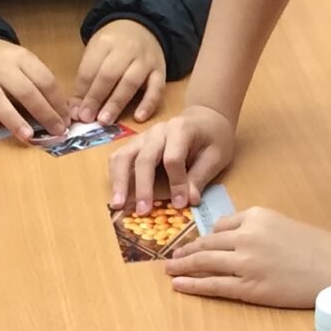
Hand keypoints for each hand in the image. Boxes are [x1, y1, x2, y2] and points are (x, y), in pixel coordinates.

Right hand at [0, 37, 69, 141]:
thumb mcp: (23, 62)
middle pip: (26, 91)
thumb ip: (39, 82)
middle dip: (44, 112)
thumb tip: (62, 112)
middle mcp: (1, 68)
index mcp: (21, 58)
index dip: (58, 102)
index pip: (44, 80)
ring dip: (14, 119)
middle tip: (57, 131)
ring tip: (27, 136)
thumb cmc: (3, 62)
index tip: (67, 120)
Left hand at [74, 19, 167, 125]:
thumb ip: (86, 80)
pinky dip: (149, 104)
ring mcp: (145, 60)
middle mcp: (127, 49)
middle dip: (96, 98)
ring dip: (117, 103)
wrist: (143, 27)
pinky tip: (139, 118)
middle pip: (109, 75)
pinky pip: (157, 88)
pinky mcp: (161, 71)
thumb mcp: (96, 52)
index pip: (90, 69)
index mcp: (105, 43)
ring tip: (105, 120)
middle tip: (87, 118)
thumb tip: (76, 110)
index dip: (82, 92)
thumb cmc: (114, 45)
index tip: (75, 112)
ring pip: (131, 82)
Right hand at [109, 103, 234, 212]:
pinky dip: (115, 175)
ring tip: (117, 205)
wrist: (205, 119)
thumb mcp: (216, 156)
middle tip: (142, 212)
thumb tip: (189, 201)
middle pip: (144, 158)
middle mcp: (158, 131)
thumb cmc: (213, 138)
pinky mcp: (135, 144)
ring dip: (119, 182)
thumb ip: (200, 177)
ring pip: (124, 156)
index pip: (173, 158)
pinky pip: (119, 158)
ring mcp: (143, 137)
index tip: (180, 205)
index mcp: (181, 130)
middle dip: (142, 187)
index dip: (176, 183)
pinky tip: (116, 194)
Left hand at [165, 206, 330, 310]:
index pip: (220, 227)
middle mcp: (247, 236)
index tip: (194, 245)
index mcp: (256, 216)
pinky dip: (193, 285)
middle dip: (186, 252)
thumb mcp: (284, 225)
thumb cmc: (318, 248)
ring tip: (169, 271)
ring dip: (183, 267)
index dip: (205, 239)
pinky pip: (214, 285)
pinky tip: (180, 285)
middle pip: (207, 244)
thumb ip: (258, 229)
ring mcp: (247, 262)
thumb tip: (233, 240)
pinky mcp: (250, 287)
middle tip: (171, 258)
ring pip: (205, 263)